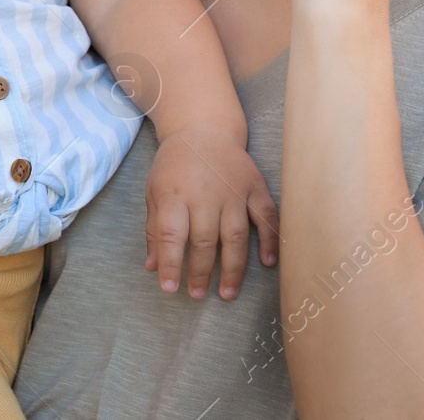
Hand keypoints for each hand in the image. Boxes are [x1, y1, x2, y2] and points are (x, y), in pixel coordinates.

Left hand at [143, 128, 278, 298]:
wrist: (203, 129)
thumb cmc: (175, 165)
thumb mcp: (154, 192)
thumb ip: (154, 229)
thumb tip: (153, 267)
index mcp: (175, 195)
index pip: (172, 235)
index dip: (170, 264)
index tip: (169, 288)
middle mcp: (205, 194)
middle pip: (205, 241)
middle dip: (201, 272)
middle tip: (197, 295)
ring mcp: (233, 191)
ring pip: (235, 236)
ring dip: (233, 268)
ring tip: (227, 293)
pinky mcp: (255, 187)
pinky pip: (266, 217)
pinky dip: (270, 240)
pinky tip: (268, 263)